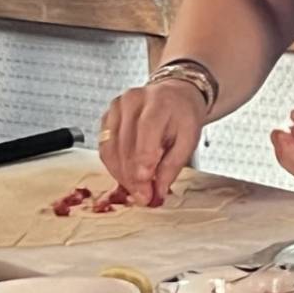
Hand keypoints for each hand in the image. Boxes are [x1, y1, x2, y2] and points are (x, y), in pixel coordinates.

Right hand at [99, 80, 205, 203]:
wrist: (173, 95)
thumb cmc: (182, 115)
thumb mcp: (189, 138)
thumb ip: (173, 165)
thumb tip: (157, 190)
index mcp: (159, 101)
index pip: (146, 131)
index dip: (143, 161)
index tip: (146, 184)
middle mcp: (134, 100)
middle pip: (125, 144)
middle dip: (132, 176)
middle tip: (143, 196)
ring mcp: (116, 107)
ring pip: (110, 148)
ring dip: (121, 175)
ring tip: (135, 190)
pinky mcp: (106, 116)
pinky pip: (104, 147)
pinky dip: (113, 166)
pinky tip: (125, 176)